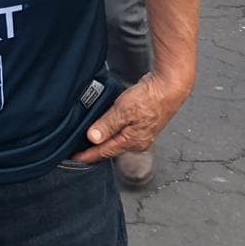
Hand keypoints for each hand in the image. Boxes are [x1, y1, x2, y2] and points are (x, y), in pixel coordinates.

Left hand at [71, 72, 191, 163]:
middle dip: (96, 151)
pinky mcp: (143, 124)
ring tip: (90, 141)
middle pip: (112, 149)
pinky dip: (113, 132)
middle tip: (80, 151)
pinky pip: (124, 132)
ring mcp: (142, 133)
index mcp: (133, 141)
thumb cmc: (150, 98)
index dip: (89, 155)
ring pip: (118, 141)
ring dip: (105, 141)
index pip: (105, 152)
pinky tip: (108, 128)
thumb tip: (92, 139)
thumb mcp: (123, 110)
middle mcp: (139, 141)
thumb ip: (107, 125)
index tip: (75, 158)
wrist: (169, 87)